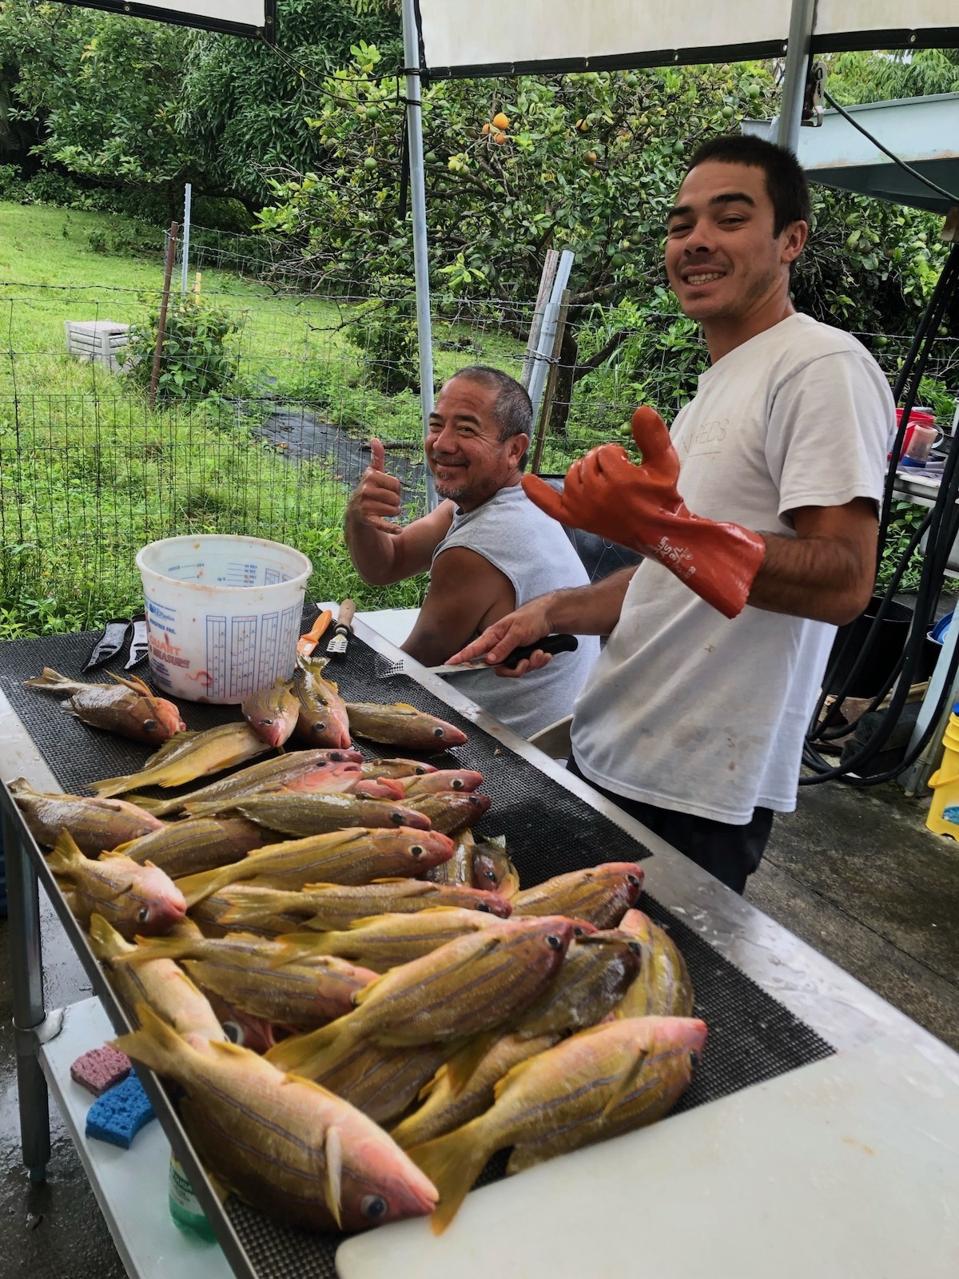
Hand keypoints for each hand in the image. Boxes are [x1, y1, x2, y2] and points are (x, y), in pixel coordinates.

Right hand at [348, 437, 402, 534]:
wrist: (355, 512)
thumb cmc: (369, 491)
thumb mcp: (373, 474)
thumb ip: (377, 458)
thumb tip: (375, 438)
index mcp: (369, 476)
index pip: (396, 483)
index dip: (396, 489)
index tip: (388, 490)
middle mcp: (364, 490)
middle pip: (396, 497)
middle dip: (396, 502)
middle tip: (387, 503)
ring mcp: (364, 506)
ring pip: (394, 510)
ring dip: (394, 513)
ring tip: (385, 511)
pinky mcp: (366, 520)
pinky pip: (384, 524)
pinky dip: (392, 527)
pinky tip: (398, 529)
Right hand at [446, 598, 554, 679]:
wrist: (548, 617)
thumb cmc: (530, 619)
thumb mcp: (517, 632)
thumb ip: (503, 647)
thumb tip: (489, 660)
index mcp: (493, 637)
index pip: (473, 649)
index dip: (460, 657)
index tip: (449, 663)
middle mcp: (499, 647)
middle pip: (498, 668)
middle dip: (515, 668)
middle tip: (526, 661)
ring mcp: (510, 653)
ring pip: (513, 670)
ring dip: (530, 664)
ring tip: (539, 653)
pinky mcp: (521, 656)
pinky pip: (526, 668)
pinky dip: (537, 662)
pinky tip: (543, 653)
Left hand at [522, 407, 764, 618]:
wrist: (660, 534)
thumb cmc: (663, 497)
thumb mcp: (665, 463)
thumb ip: (653, 436)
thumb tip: (641, 409)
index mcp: (617, 479)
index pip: (604, 452)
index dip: (618, 456)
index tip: (631, 468)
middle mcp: (596, 495)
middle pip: (585, 463)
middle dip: (601, 464)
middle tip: (620, 479)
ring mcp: (583, 509)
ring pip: (572, 477)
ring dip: (585, 475)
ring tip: (605, 485)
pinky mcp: (577, 520)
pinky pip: (551, 505)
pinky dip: (538, 493)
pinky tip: (526, 480)